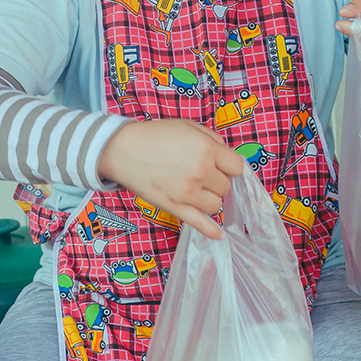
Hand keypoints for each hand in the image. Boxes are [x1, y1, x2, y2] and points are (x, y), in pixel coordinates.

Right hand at [97, 118, 245, 238]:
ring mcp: (189, 193)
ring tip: (196, 190)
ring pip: (216, 205)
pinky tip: (219, 234)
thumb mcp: (188, 126)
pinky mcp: (175, 208)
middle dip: (216, 181)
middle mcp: (201, 172)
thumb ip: (212, 139)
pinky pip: (200, 223)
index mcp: (207, 149)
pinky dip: (211, 230)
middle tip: (200, 174)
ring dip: (210, 199)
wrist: (123, 150)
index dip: (229, 166)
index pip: (237, 167)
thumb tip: (226, 156)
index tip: (221, 165)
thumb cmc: (154, 135)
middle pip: (226, 187)